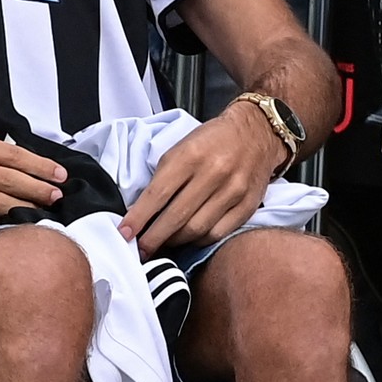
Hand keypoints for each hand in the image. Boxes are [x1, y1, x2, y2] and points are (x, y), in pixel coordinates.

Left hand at [122, 106, 289, 250]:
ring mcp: (233, 191)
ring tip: (162, 244)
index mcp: (191, 155)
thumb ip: (164, 176)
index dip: (138, 218)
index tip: (124, 233)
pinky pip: (217, 233)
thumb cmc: (213, 140)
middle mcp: (213, 173)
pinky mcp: (247, 205)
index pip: (158, 194)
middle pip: (176, 217)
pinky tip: (187, 239)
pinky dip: (198, 241)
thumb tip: (142, 210)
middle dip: (153, 238)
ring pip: (197, 230)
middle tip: (140, 249)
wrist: (256, 132)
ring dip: (175, 242)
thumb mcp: (182, 146)